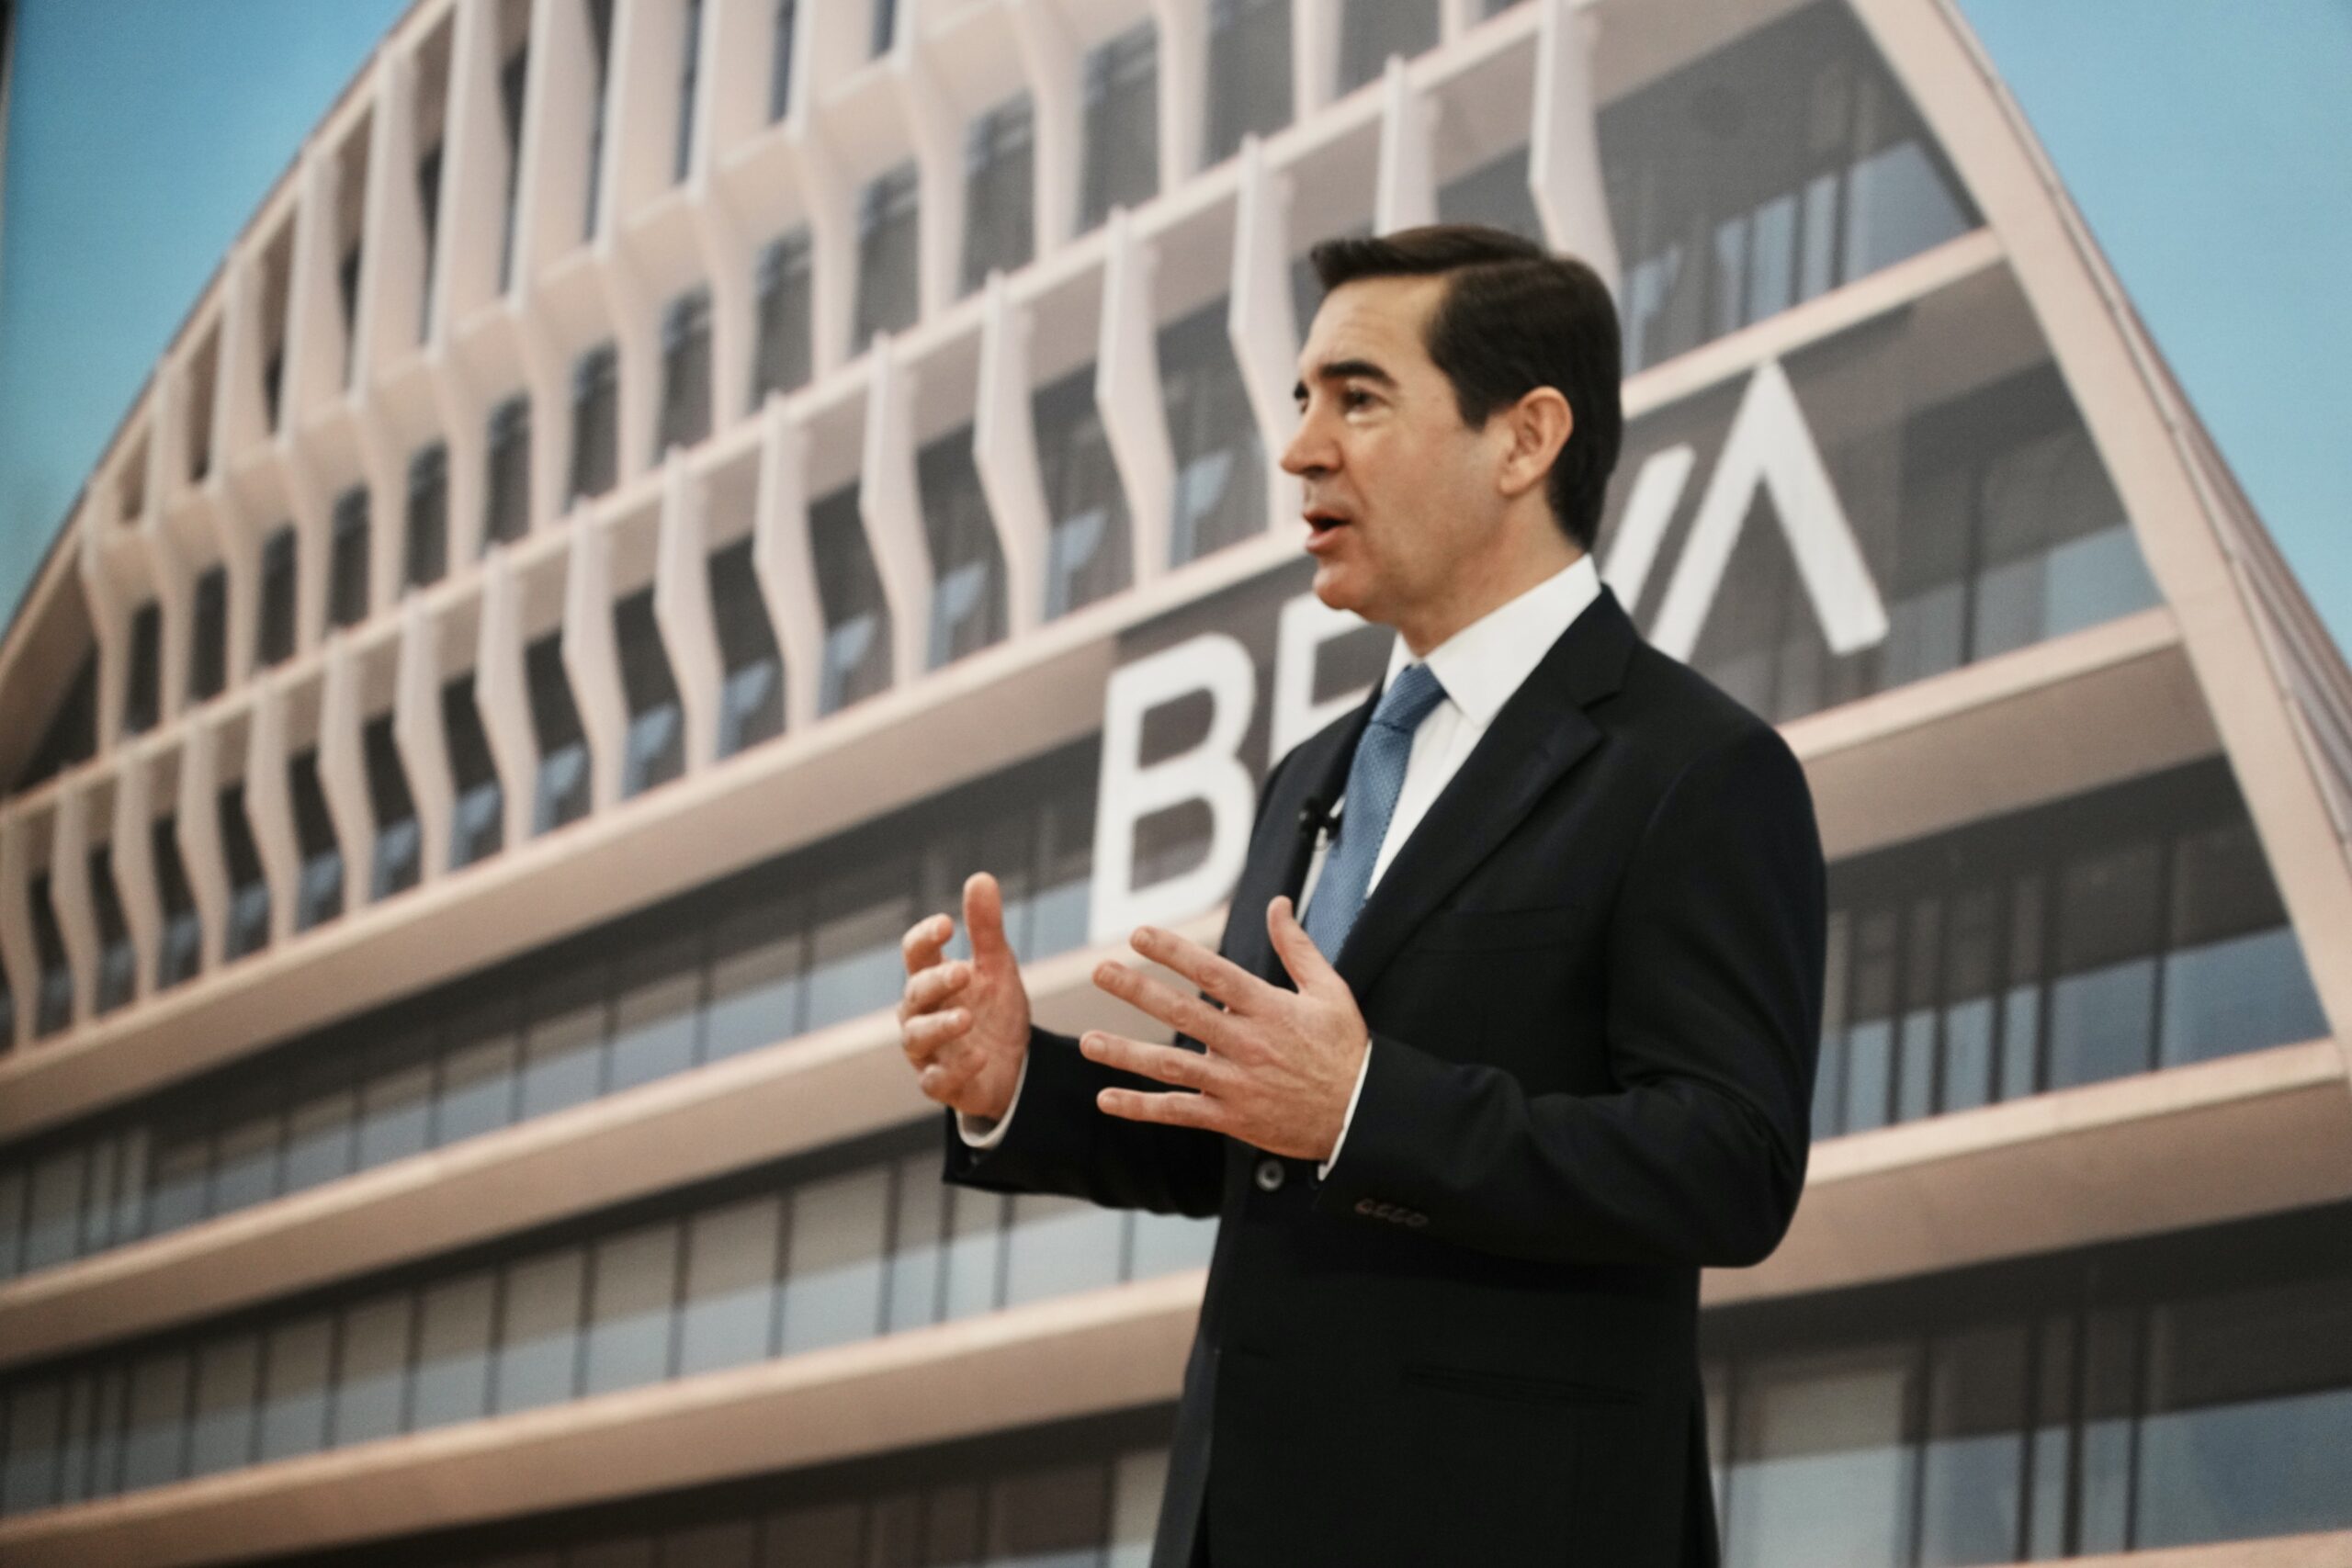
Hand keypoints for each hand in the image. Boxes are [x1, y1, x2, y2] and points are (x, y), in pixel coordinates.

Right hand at [898, 872, 1031, 1120]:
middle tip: (964, 972)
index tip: (947, 924)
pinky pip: (937, 1080)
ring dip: (940, 1027)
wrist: (1012, 1067)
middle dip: (936, 982)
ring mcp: (928, 1051)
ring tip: (967, 1018)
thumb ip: (985, 928)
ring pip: (917, 1037)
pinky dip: (956, 1069)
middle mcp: (921, 1014)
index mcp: (932, 979)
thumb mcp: (996, 968)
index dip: (925, 937)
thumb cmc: (993, 1011)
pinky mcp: (940, 1084)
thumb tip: (981, 877)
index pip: (915, 953)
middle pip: (915, 994)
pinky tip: (981, 1057)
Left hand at [1081, 895, 1368, 1160]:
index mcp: (1269, 1009)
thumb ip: (1298, 947)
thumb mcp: (1330, 991)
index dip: (1173, 952)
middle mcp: (1247, 1044)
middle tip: (1101, 972)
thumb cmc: (1345, 1049)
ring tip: (1087, 1040)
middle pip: (1183, 1013)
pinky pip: (1178, 1112)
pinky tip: (1106, 1099)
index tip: (1138, 935)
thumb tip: (1278, 904)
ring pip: (1171, 1066)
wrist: (1360, 1115)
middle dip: (1138, 990)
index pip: (1212, 973)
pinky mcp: (1230, 1117)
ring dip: (1126, 1054)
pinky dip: (1141, 1108)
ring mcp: (1235, 1083)